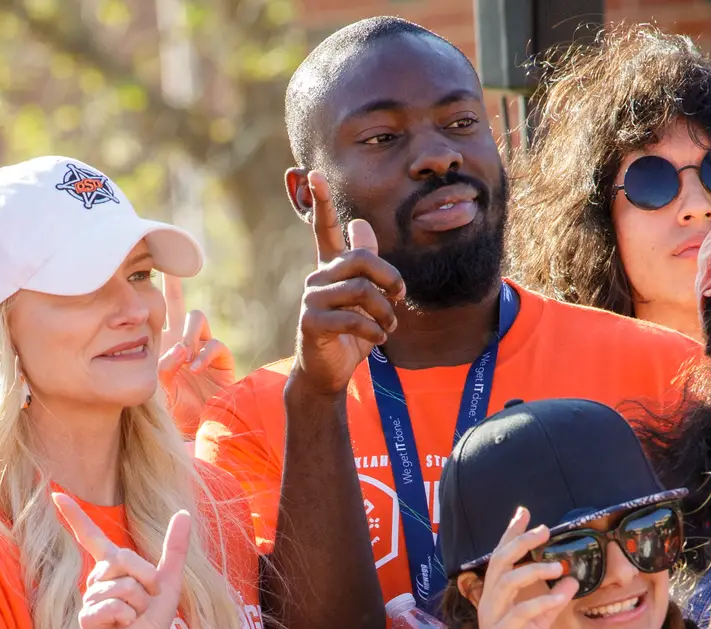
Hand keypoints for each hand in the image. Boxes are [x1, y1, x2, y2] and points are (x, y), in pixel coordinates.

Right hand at [53, 493, 189, 628]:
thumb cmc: (150, 621)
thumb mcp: (169, 582)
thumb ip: (174, 549)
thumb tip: (183, 513)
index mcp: (112, 567)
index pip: (91, 536)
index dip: (75, 516)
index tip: (56, 494)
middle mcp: (97, 579)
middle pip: (123, 559)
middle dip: (147, 580)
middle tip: (148, 600)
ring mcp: (90, 598)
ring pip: (123, 586)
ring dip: (140, 605)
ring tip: (134, 618)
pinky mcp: (88, 618)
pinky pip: (114, 606)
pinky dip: (128, 617)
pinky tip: (124, 626)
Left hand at [158, 273, 235, 436]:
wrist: (197, 427)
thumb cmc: (174, 409)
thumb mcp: (160, 386)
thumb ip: (163, 367)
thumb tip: (177, 350)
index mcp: (162, 343)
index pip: (152, 315)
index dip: (146, 299)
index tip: (133, 279)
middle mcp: (182, 339)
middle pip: (175, 303)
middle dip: (171, 285)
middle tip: (168, 267)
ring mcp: (202, 345)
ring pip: (196, 318)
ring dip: (187, 333)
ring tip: (182, 354)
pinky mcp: (221, 358)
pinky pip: (214, 344)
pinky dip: (203, 354)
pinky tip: (193, 367)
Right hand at [290, 172, 403, 396]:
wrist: (327, 372)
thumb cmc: (348, 333)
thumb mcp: (363, 297)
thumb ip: (365, 264)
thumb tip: (359, 223)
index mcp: (329, 268)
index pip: (323, 229)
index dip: (321, 202)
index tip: (314, 174)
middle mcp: (317, 278)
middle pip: (360, 258)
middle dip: (389, 277)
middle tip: (399, 298)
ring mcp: (311, 300)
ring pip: (361, 289)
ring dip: (384, 311)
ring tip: (389, 326)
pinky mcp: (311, 322)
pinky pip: (352, 317)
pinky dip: (373, 330)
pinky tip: (378, 339)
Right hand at [469, 508, 575, 628]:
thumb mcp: (540, 625)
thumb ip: (552, 602)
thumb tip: (571, 581)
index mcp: (498, 597)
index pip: (501, 557)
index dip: (511, 533)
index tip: (525, 512)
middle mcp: (490, 603)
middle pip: (500, 561)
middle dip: (520, 541)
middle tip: (545, 529)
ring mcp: (492, 619)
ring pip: (506, 582)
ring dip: (532, 570)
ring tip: (558, 565)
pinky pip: (519, 613)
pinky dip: (541, 602)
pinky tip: (561, 595)